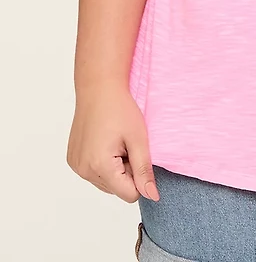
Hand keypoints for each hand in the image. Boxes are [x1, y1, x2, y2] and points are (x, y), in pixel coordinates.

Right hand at [66, 81, 159, 202]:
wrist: (99, 88)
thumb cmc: (120, 108)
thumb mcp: (139, 139)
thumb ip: (144, 171)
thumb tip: (152, 196)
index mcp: (100, 166)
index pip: (129, 194)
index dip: (139, 177)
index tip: (137, 154)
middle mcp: (83, 170)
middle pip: (117, 189)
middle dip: (127, 171)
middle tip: (126, 144)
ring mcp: (76, 166)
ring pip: (106, 182)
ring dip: (115, 168)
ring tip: (116, 142)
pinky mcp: (73, 160)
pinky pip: (94, 173)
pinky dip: (104, 163)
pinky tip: (105, 141)